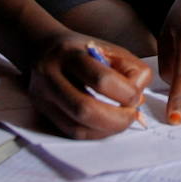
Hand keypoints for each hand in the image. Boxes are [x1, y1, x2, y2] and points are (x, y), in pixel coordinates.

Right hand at [24, 31, 152, 138]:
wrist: (42, 48)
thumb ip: (129, 69)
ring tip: (121, 120)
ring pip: (76, 127)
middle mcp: (50, 76)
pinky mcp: (42, 113)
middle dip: (117, 119)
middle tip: (132, 115)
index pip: (101, 79)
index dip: (126, 94)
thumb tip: (138, 100)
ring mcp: (42, 98)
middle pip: (85, 109)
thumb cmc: (81, 50)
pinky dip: (95, 133)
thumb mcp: (108, 48)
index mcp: (69, 54)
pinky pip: (71, 133)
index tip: (136, 96)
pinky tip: (106, 125)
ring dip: (107, 130)